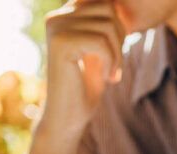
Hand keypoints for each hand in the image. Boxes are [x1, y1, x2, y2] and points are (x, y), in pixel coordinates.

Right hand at [41, 0, 125, 135]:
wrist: (67, 119)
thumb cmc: (85, 87)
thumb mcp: (99, 49)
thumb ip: (105, 24)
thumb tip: (117, 3)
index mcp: (63, 15)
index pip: (103, 2)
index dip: (118, 26)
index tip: (116, 53)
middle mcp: (55, 17)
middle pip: (107, 8)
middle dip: (121, 36)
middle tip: (117, 64)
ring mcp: (56, 29)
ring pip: (107, 25)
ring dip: (118, 52)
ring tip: (113, 73)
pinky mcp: (60, 44)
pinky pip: (101, 42)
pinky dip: (112, 61)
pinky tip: (108, 78)